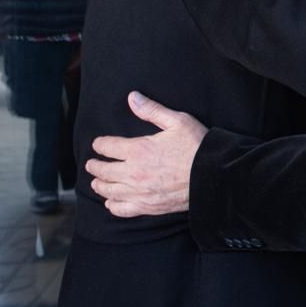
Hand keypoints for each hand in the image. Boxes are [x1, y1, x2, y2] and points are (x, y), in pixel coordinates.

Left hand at [85, 92, 208, 217]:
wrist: (214, 176)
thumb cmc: (198, 147)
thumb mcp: (178, 121)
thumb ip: (152, 110)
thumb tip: (132, 97)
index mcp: (138, 149)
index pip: (107, 147)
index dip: (100, 144)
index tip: (99, 144)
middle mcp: (134, 173)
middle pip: (103, 170)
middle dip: (95, 165)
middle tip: (91, 164)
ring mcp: (140, 192)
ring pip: (109, 190)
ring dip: (99, 185)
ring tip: (96, 181)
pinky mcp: (148, 207)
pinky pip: (121, 209)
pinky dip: (112, 205)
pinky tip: (111, 201)